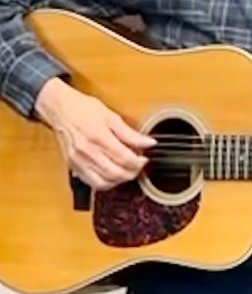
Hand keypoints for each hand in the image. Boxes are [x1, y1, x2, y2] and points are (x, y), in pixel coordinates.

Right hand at [34, 77, 154, 189]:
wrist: (60, 109)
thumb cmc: (84, 110)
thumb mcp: (112, 117)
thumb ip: (131, 134)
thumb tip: (149, 143)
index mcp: (98, 137)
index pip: (123, 158)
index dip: (138, 162)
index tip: (144, 159)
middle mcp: (86, 151)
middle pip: (114, 173)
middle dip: (131, 173)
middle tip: (138, 166)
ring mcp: (78, 161)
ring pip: (103, 182)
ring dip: (119, 180)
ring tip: (127, 171)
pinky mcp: (72, 166)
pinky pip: (91, 182)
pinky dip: (105, 183)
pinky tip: (113, 175)